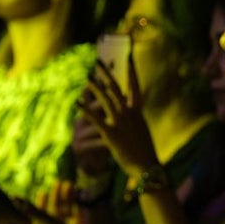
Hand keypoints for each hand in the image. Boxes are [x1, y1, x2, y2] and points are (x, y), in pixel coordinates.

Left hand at [76, 57, 161, 182]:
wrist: (147, 166)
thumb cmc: (144, 151)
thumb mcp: (141, 131)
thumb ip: (134, 120)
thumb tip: (132, 116)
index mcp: (137, 112)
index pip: (135, 86)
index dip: (132, 71)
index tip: (128, 57)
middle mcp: (129, 114)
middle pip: (116, 89)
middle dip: (107, 74)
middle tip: (97, 62)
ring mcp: (120, 123)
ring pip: (106, 100)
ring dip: (96, 88)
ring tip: (87, 78)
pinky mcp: (111, 135)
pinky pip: (96, 120)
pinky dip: (85, 111)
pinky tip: (77, 103)